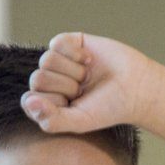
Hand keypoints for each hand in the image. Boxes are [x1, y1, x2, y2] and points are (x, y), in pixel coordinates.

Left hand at [23, 32, 154, 135]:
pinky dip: (75, 53)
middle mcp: (51, 83)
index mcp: (50, 104)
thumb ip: (51, 120)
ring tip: (88, 76)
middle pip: (37, 79)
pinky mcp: (68, 43)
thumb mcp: (80, 122)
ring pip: (46, 61)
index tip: (73, 106)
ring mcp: (59, 62)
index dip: (51, 103)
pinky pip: (56, 43)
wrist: (136, 86)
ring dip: (72, 70)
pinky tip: (89, 60)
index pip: (29, 101)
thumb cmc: (110, 108)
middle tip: (84, 91)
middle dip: (65, 87)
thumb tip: (28, 102)